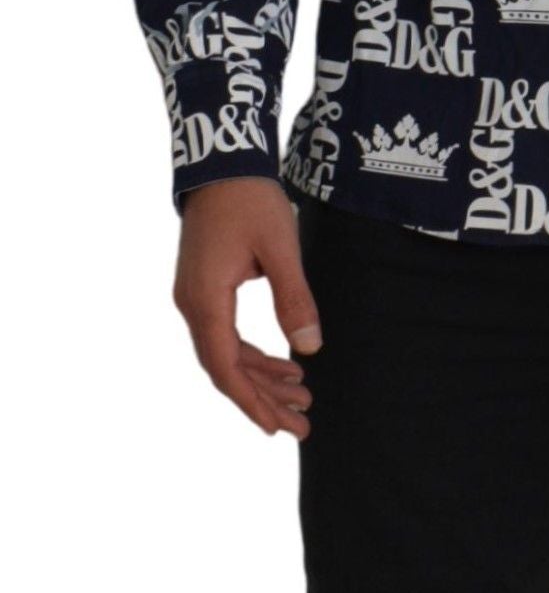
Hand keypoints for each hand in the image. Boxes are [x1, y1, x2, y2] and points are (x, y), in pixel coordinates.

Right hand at [172, 177, 321, 439]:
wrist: (223, 164)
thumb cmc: (251, 200)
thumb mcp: (281, 247)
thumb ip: (295, 297)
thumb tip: (310, 349)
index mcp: (206, 300)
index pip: (224, 366)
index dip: (251, 400)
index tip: (276, 428)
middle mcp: (193, 305)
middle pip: (226, 367)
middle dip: (264, 398)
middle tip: (303, 423)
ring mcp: (196, 298)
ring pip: (227, 353)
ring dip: (262, 377)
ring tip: (303, 398)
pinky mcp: (205, 289)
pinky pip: (227, 334)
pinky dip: (255, 354)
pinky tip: (284, 364)